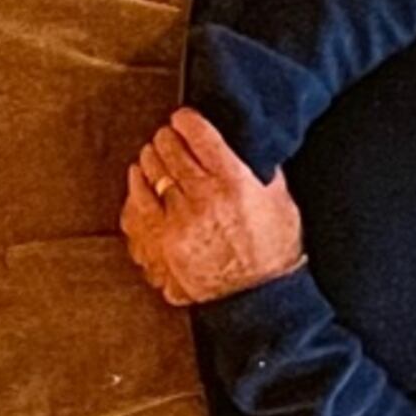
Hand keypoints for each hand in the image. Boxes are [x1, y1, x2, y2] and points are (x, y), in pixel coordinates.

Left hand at [120, 108, 304, 306]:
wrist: (260, 298)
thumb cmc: (273, 247)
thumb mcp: (279, 197)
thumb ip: (258, 164)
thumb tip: (243, 136)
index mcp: (234, 183)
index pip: (198, 134)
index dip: (187, 120)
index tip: (184, 117)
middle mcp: (203, 200)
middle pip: (170, 149)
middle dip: (168, 137)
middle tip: (170, 135)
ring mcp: (178, 225)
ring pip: (150, 173)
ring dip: (151, 158)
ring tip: (155, 155)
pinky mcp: (161, 246)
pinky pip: (137, 206)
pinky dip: (136, 188)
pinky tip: (139, 180)